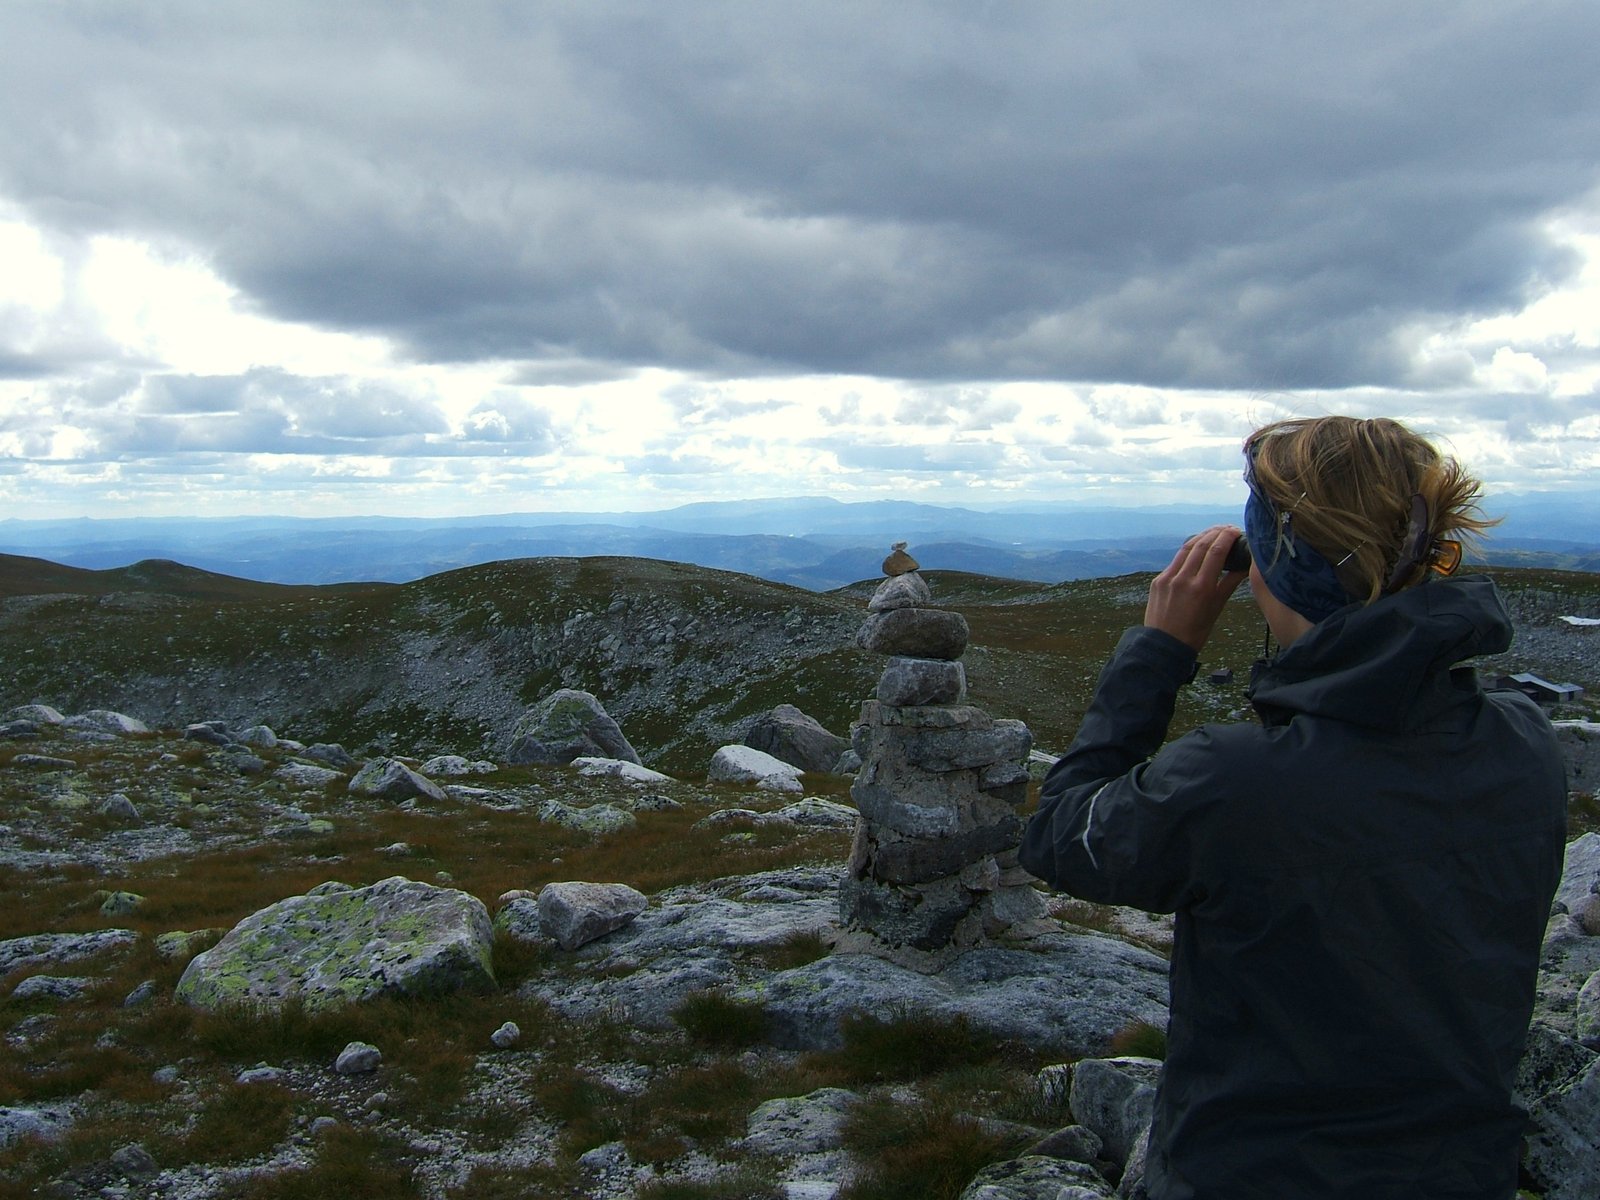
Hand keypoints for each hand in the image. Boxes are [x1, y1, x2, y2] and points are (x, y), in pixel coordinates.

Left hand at [1143, 525, 1248, 651]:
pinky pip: (1176, 560)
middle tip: (1227, 528)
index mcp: (1201, 587)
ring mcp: (1168, 578)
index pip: (1216, 552)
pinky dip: (1188, 551)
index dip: (1226, 537)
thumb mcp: (1217, 607)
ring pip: (1186, 549)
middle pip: (1200, 545)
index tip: (1236, 530)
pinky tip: (1196, 548)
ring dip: (1201, 537)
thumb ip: (1230, 583)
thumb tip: (1245, 564)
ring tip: (1214, 532)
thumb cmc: (1196, 630)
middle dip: (1215, 533)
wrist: (1164, 644)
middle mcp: (1183, 579)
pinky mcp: (1158, 580)